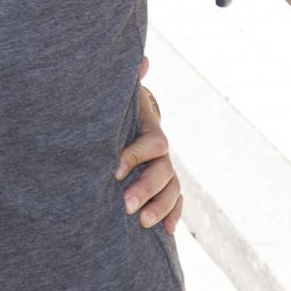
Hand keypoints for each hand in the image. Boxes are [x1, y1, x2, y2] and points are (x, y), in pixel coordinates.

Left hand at [116, 58, 182, 233]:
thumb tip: (142, 59)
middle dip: (146, 189)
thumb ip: (131, 82)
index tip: (114, 170)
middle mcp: (163, 152)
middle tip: (125, 205)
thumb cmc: (120, 109)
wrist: (132, 118)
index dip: (135, 156)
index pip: (153, 144)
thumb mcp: (123, 97)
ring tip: (142, 223)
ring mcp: (167, 169)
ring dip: (159, 207)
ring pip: (172, 190)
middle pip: (164, 172)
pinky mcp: (165, 184)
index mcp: (152, 130)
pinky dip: (172, 215)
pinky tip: (165, 231)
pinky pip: (176, 201)